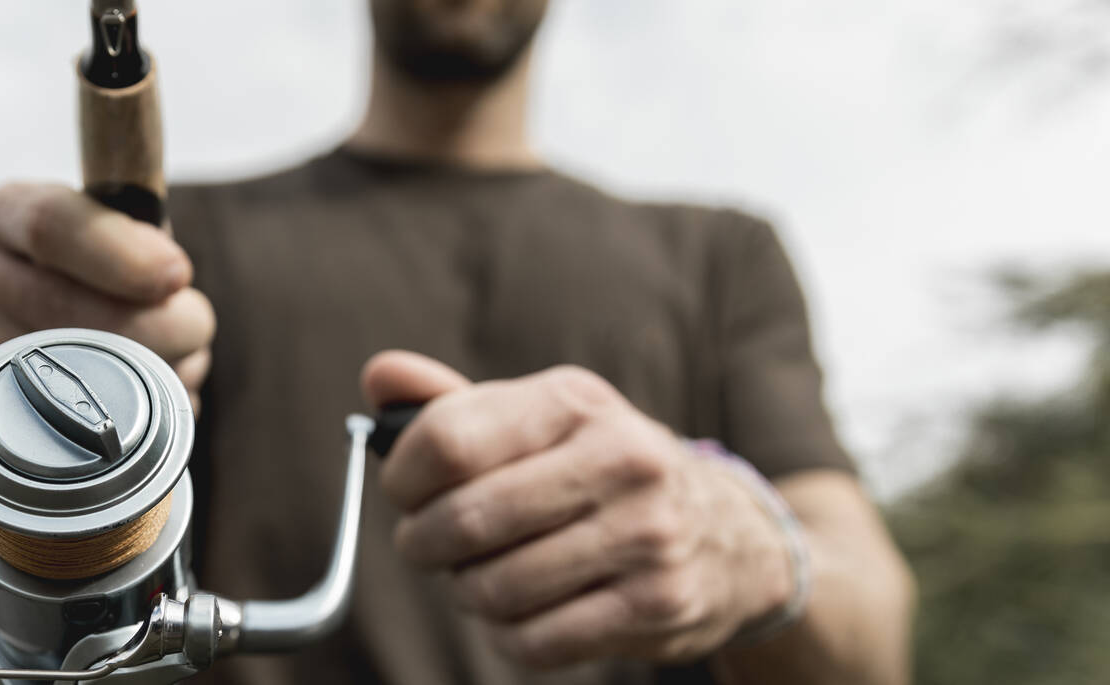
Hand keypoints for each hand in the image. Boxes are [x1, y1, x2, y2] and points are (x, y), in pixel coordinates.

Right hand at [0, 182, 214, 407]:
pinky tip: (150, 392)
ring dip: (157, 373)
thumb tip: (167, 275)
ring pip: (82, 374)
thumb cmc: (106, 257)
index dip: (122, 255)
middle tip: (194, 326)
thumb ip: (142, 231)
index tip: (176, 274)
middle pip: (71, 312)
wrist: (60, 305)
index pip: (50, 227)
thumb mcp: (122, 220)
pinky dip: (141, 414)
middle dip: (159, 327)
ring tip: (176, 356)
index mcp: (4, 213)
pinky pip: (82, 423)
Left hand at [362, 351, 794, 667]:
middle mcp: (622, 460)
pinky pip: (534, 641)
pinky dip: (508, 634)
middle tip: (428, 545)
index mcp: (577, 403)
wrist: (730, 537)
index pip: (450, 439)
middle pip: (465, 521)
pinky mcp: (657, 605)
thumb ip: (454, 404)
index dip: (403, 476)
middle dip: (424, 544)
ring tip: (483, 575)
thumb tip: (379, 374)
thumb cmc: (601, 473)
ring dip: (467, 592)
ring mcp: (646, 535)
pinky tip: (524, 610)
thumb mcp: (541, 422)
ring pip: (494, 589)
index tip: (403, 492)